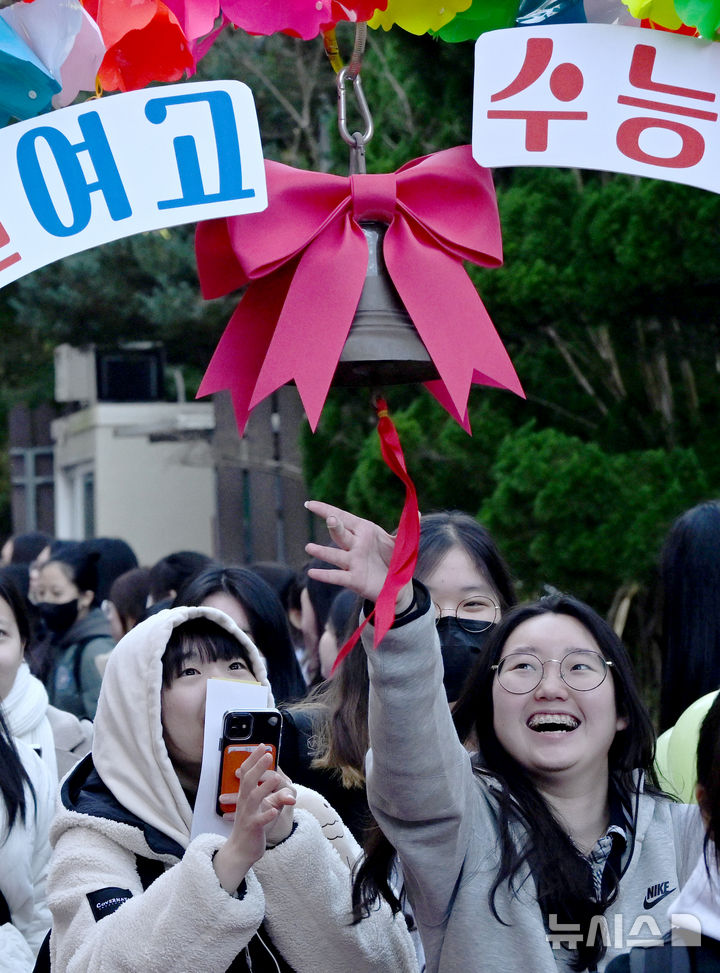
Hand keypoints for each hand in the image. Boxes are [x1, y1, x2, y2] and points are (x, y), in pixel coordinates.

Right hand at [213, 746, 295, 892]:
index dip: (253, 759)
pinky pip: (259, 821)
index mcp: (245, 795)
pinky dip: (267, 815)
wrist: (241, 851)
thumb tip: (286, 782)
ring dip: (264, 787)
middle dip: (258, 767)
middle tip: (268, 754)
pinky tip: (275, 810)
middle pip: (249, 781)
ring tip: (276, 778)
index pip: (247, 773)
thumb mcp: (263, 806)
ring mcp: (248, 815)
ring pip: (254, 798)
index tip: (262, 746)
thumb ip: (276, 794)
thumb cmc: (253, 824)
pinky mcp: (253, 828)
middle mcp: (245, 802)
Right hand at [304, 500, 412, 609]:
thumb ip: (406, 528)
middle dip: (336, 526)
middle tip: (331, 519)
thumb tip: (417, 512)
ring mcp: (353, 562)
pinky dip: (325, 575)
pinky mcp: (354, 579)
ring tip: (309, 547)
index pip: (343, 517)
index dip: (326, 509)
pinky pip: (338, 577)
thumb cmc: (394, 559)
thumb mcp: (401, 543)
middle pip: (341, 533)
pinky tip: (313, 572)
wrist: (398, 584)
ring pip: (336, 555)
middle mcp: (355, 545)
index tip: (309, 504)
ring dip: (323, 552)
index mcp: (364, 532)